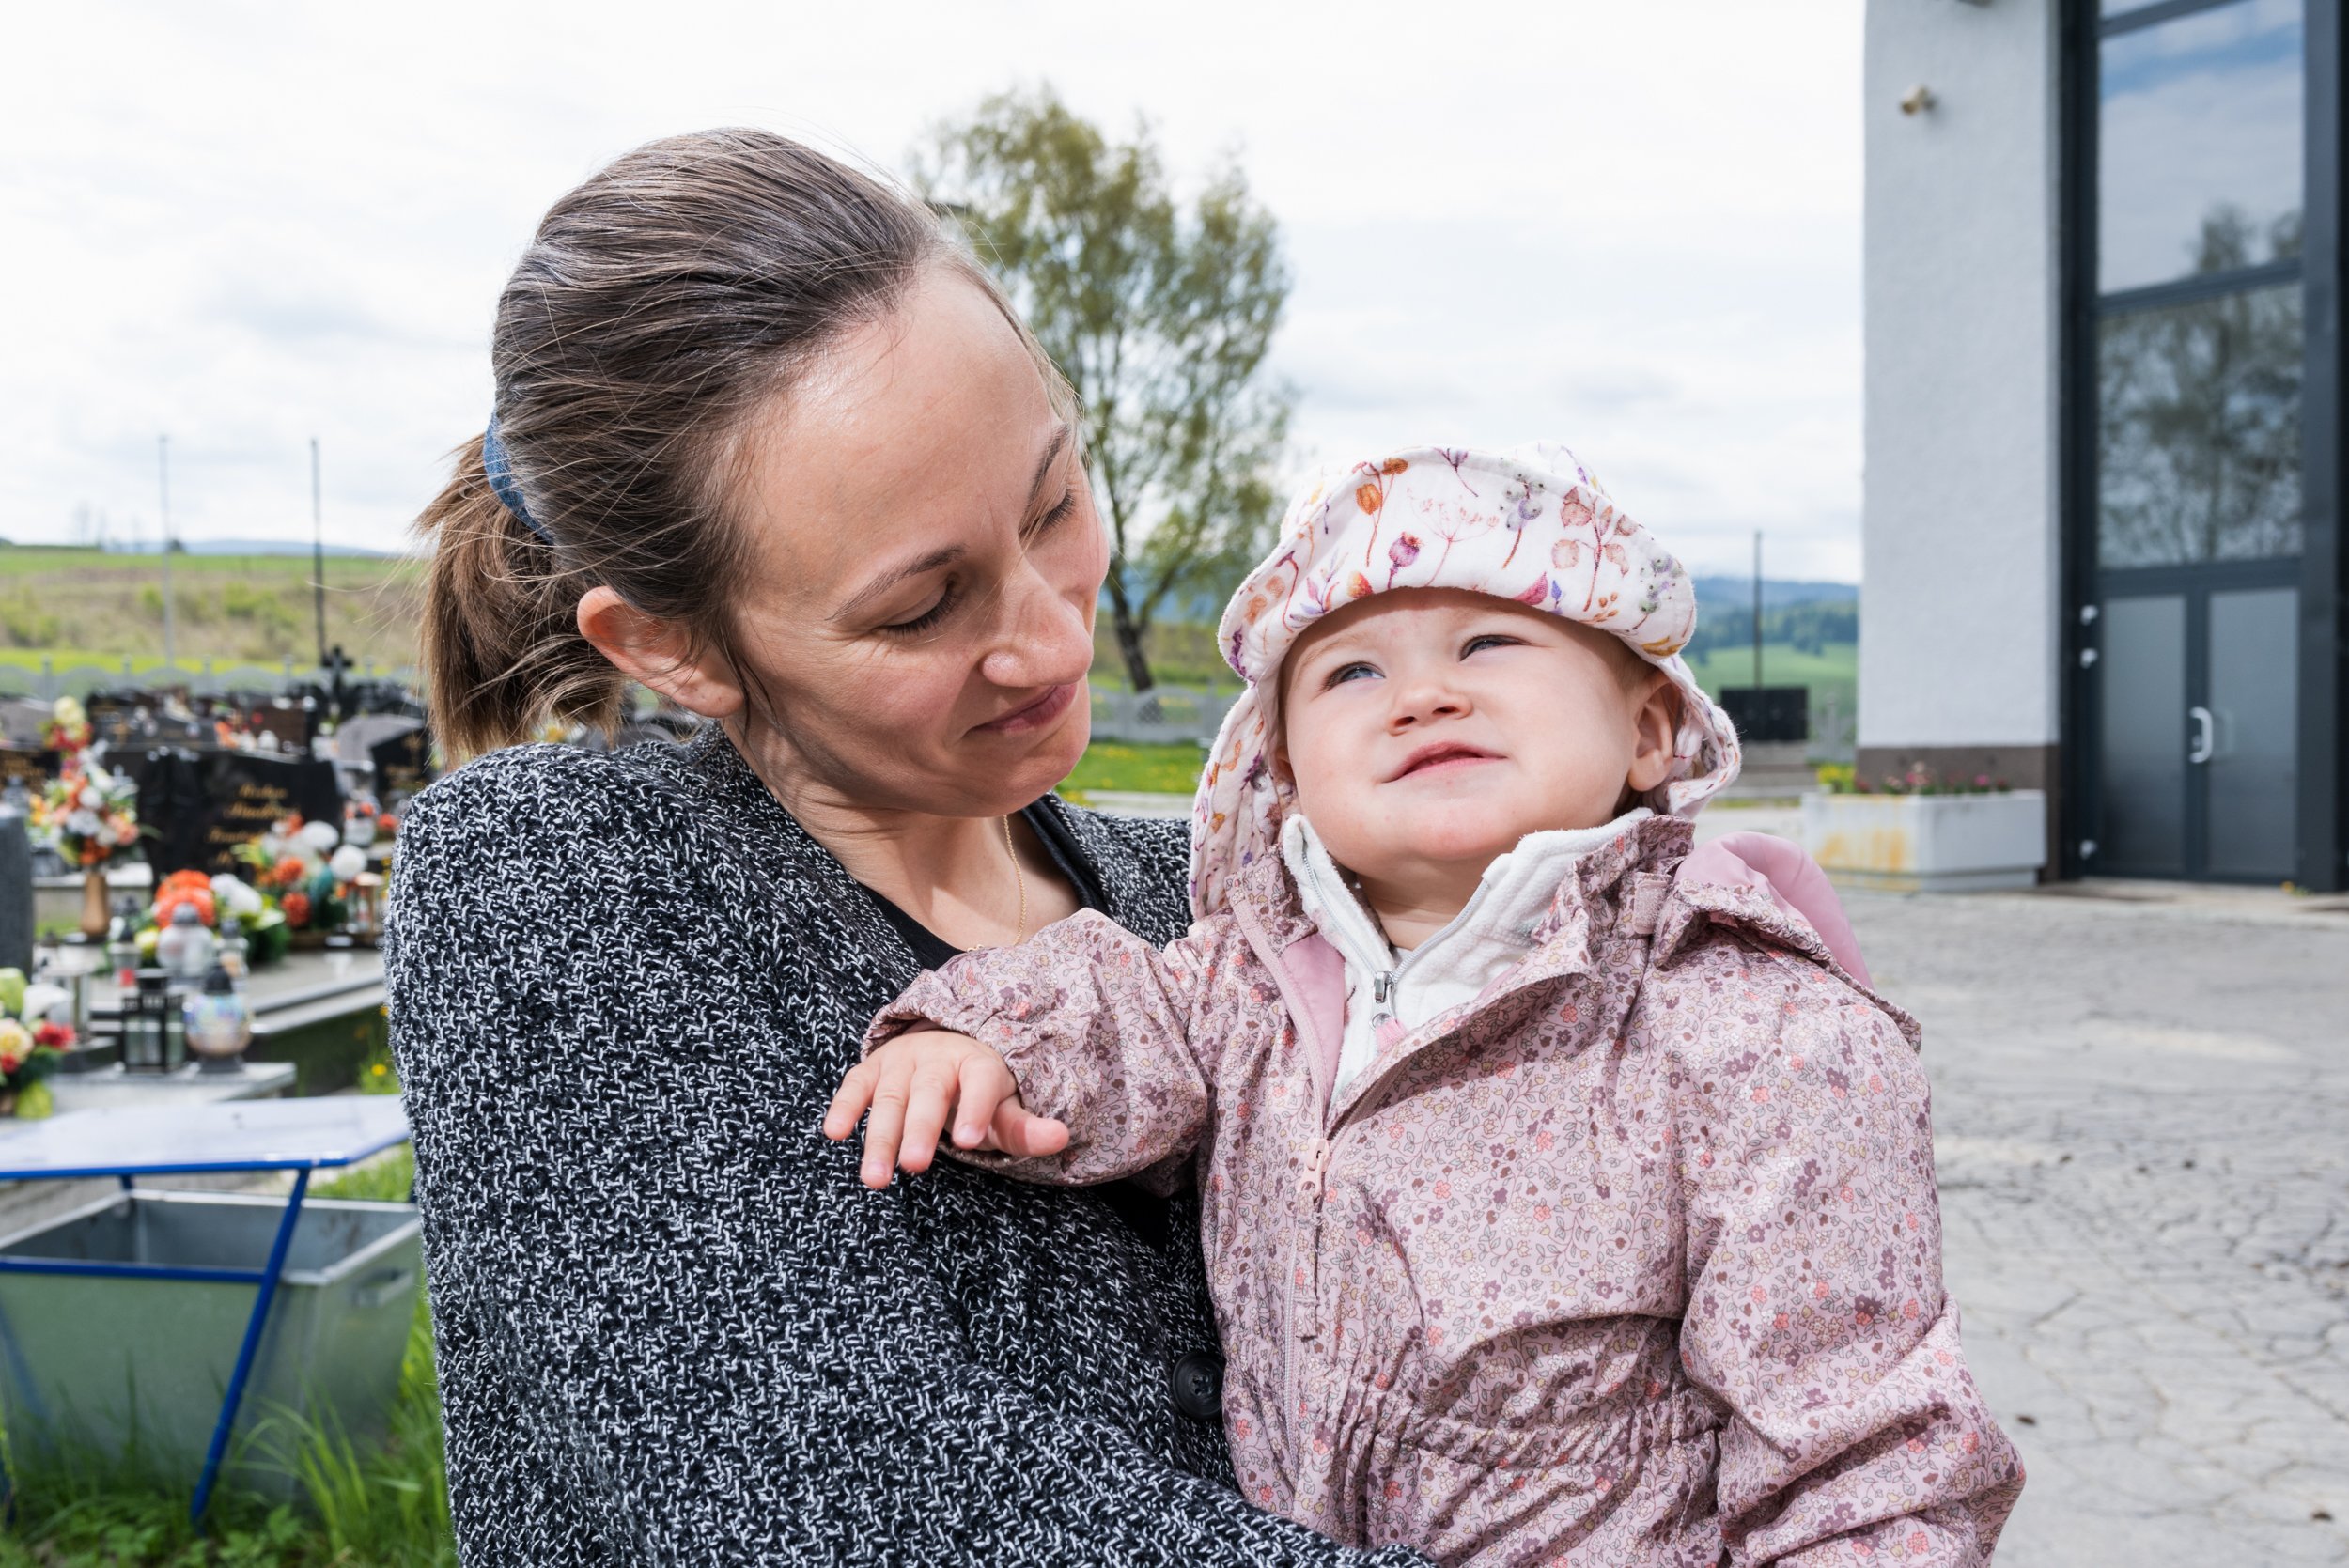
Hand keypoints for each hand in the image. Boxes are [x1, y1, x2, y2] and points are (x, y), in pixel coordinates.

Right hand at [823, 1029, 1069, 1188]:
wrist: (942, 1049)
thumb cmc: (977, 1091)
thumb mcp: (1004, 1108)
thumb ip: (1026, 1127)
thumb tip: (1062, 1137)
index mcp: (978, 1064)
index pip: (981, 1083)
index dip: (976, 1109)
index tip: (969, 1140)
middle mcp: (938, 1059)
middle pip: (930, 1093)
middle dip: (921, 1129)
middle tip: (917, 1166)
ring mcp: (901, 1063)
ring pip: (889, 1098)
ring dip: (879, 1137)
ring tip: (875, 1179)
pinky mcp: (871, 1070)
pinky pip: (855, 1086)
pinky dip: (844, 1107)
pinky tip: (834, 1133)